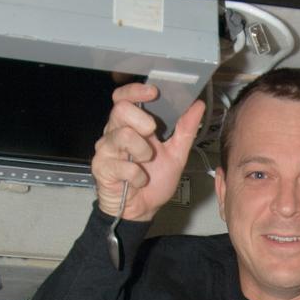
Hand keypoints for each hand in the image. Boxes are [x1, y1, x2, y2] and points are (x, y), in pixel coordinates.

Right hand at [92, 82, 205, 222]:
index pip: (123, 97)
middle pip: (120, 109)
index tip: (153, 92)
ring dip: (142, 151)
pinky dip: (136, 175)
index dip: (135, 90)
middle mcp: (116, 132)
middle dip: (141, 119)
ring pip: (122, 135)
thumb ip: (185, 130)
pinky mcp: (101, 167)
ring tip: (147, 163)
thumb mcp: (176, 155)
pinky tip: (139, 181)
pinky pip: (121, 165)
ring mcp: (106, 149)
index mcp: (131, 124)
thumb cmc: (154, 180)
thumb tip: (197, 105)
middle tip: (153, 132)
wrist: (142, 209)